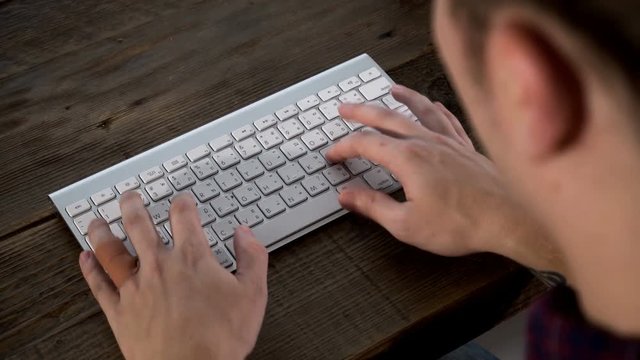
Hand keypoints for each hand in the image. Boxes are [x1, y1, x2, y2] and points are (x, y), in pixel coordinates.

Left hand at [79, 192, 267, 359]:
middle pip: (139, 224)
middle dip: (133, 205)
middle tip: (130, 196)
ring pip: (111, 250)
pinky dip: (89, 269)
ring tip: (96, 220)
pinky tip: (84, 258)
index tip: (182, 200)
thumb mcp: (253, 294)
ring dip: (102, 231)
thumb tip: (245, 234)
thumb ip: (252, 258)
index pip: (183, 216)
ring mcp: (135, 288)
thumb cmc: (220, 338)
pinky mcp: (119, 311)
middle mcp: (160, 266)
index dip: (182, 202)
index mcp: (192, 258)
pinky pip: (98, 284)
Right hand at [327, 85, 565, 272]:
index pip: (365, 143)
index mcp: (408, 159)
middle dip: (362, 111)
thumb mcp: (406, 224)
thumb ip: (372, 206)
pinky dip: (437, 108)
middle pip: (387, 118)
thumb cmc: (463, 224)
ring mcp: (449, 142)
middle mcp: (427, 143)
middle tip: (345, 108)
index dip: (343, 147)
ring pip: (420, 110)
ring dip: (403, 98)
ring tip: (391, 89)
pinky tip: (435, 104)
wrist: (510, 219)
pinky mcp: (467, 148)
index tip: (332, 154)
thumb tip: (347, 195)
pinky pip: (448, 119)